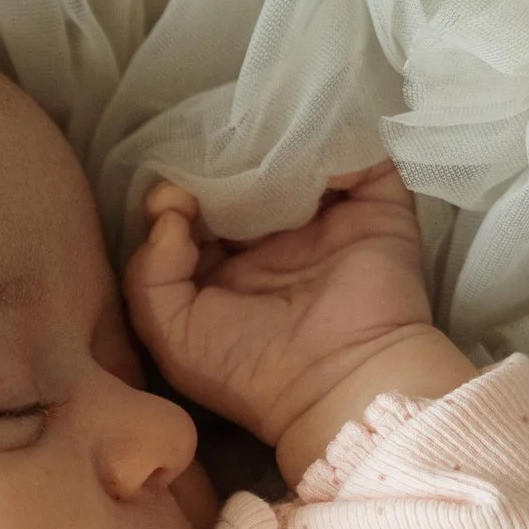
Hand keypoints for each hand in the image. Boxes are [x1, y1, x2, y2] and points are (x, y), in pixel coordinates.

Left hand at [125, 162, 471, 482]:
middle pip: (251, 168)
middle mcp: (284, 241)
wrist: (343, 392)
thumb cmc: (254, 374)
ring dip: (280, 137)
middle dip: (229, 151)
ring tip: (259, 143)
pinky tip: (307, 145)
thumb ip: (148, 269)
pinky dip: (341, 135)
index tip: (178, 200)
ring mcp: (334, 226)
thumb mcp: (169, 330)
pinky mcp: (380, 216)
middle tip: (216, 156)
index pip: (204, 200)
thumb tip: (171, 206)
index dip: (183, 185)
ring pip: (302, 155)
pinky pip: (364, 157)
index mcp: (236, 266)